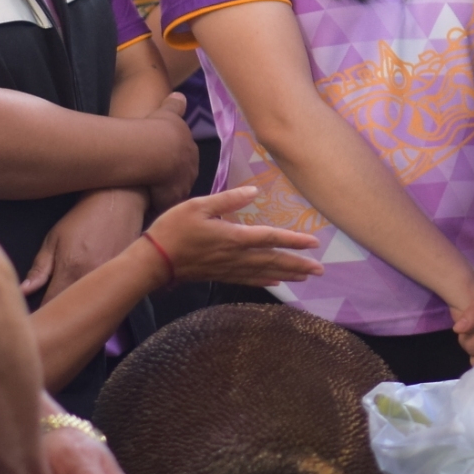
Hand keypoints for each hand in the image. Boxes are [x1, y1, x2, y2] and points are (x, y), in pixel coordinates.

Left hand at [26, 188, 144, 301]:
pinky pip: (111, 291)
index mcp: (71, 270)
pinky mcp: (127, 272)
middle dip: (66, 309)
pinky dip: (103, 293)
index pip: (54, 304)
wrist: (119, 200)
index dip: (46, 310)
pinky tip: (99, 287)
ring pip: (96, 301)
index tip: (42, 308)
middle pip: (77, 308)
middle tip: (60, 302)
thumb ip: (39, 269)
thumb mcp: (53, 239)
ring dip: (86, 302)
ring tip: (79, 295)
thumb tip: (24, 291)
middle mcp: (93, 277)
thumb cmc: (82, 218)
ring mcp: (113, 276)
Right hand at [142, 93, 199, 212]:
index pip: (186, 158)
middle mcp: (190, 168)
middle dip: (174, 178)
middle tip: (159, 180)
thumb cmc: (158, 130)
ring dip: (167, 193)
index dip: (176, 160)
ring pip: (176, 191)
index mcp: (189, 149)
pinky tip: (148, 206)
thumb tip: (179, 95)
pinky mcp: (171, 198)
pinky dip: (158, 205)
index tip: (167, 162)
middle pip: (184, 176)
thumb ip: (174, 106)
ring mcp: (182, 184)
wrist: (153, 151)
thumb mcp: (167, 113)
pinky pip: (166, 204)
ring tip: (153, 194)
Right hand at [150, 186, 322, 287]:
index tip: (315, 244)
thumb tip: (254, 191)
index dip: (294, 241)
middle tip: (321, 269)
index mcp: (234, 237)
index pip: (271, 238)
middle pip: (273, 260)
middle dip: (298, 264)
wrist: (152, 262)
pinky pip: (248, 280)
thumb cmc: (172, 230)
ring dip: (287, 274)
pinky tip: (277, 283)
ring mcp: (228, 268)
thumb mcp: (198, 205)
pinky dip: (265, 281)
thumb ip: (227, 199)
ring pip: (264, 272)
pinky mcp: (219, 275)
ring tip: (307, 277)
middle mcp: (236, 256)